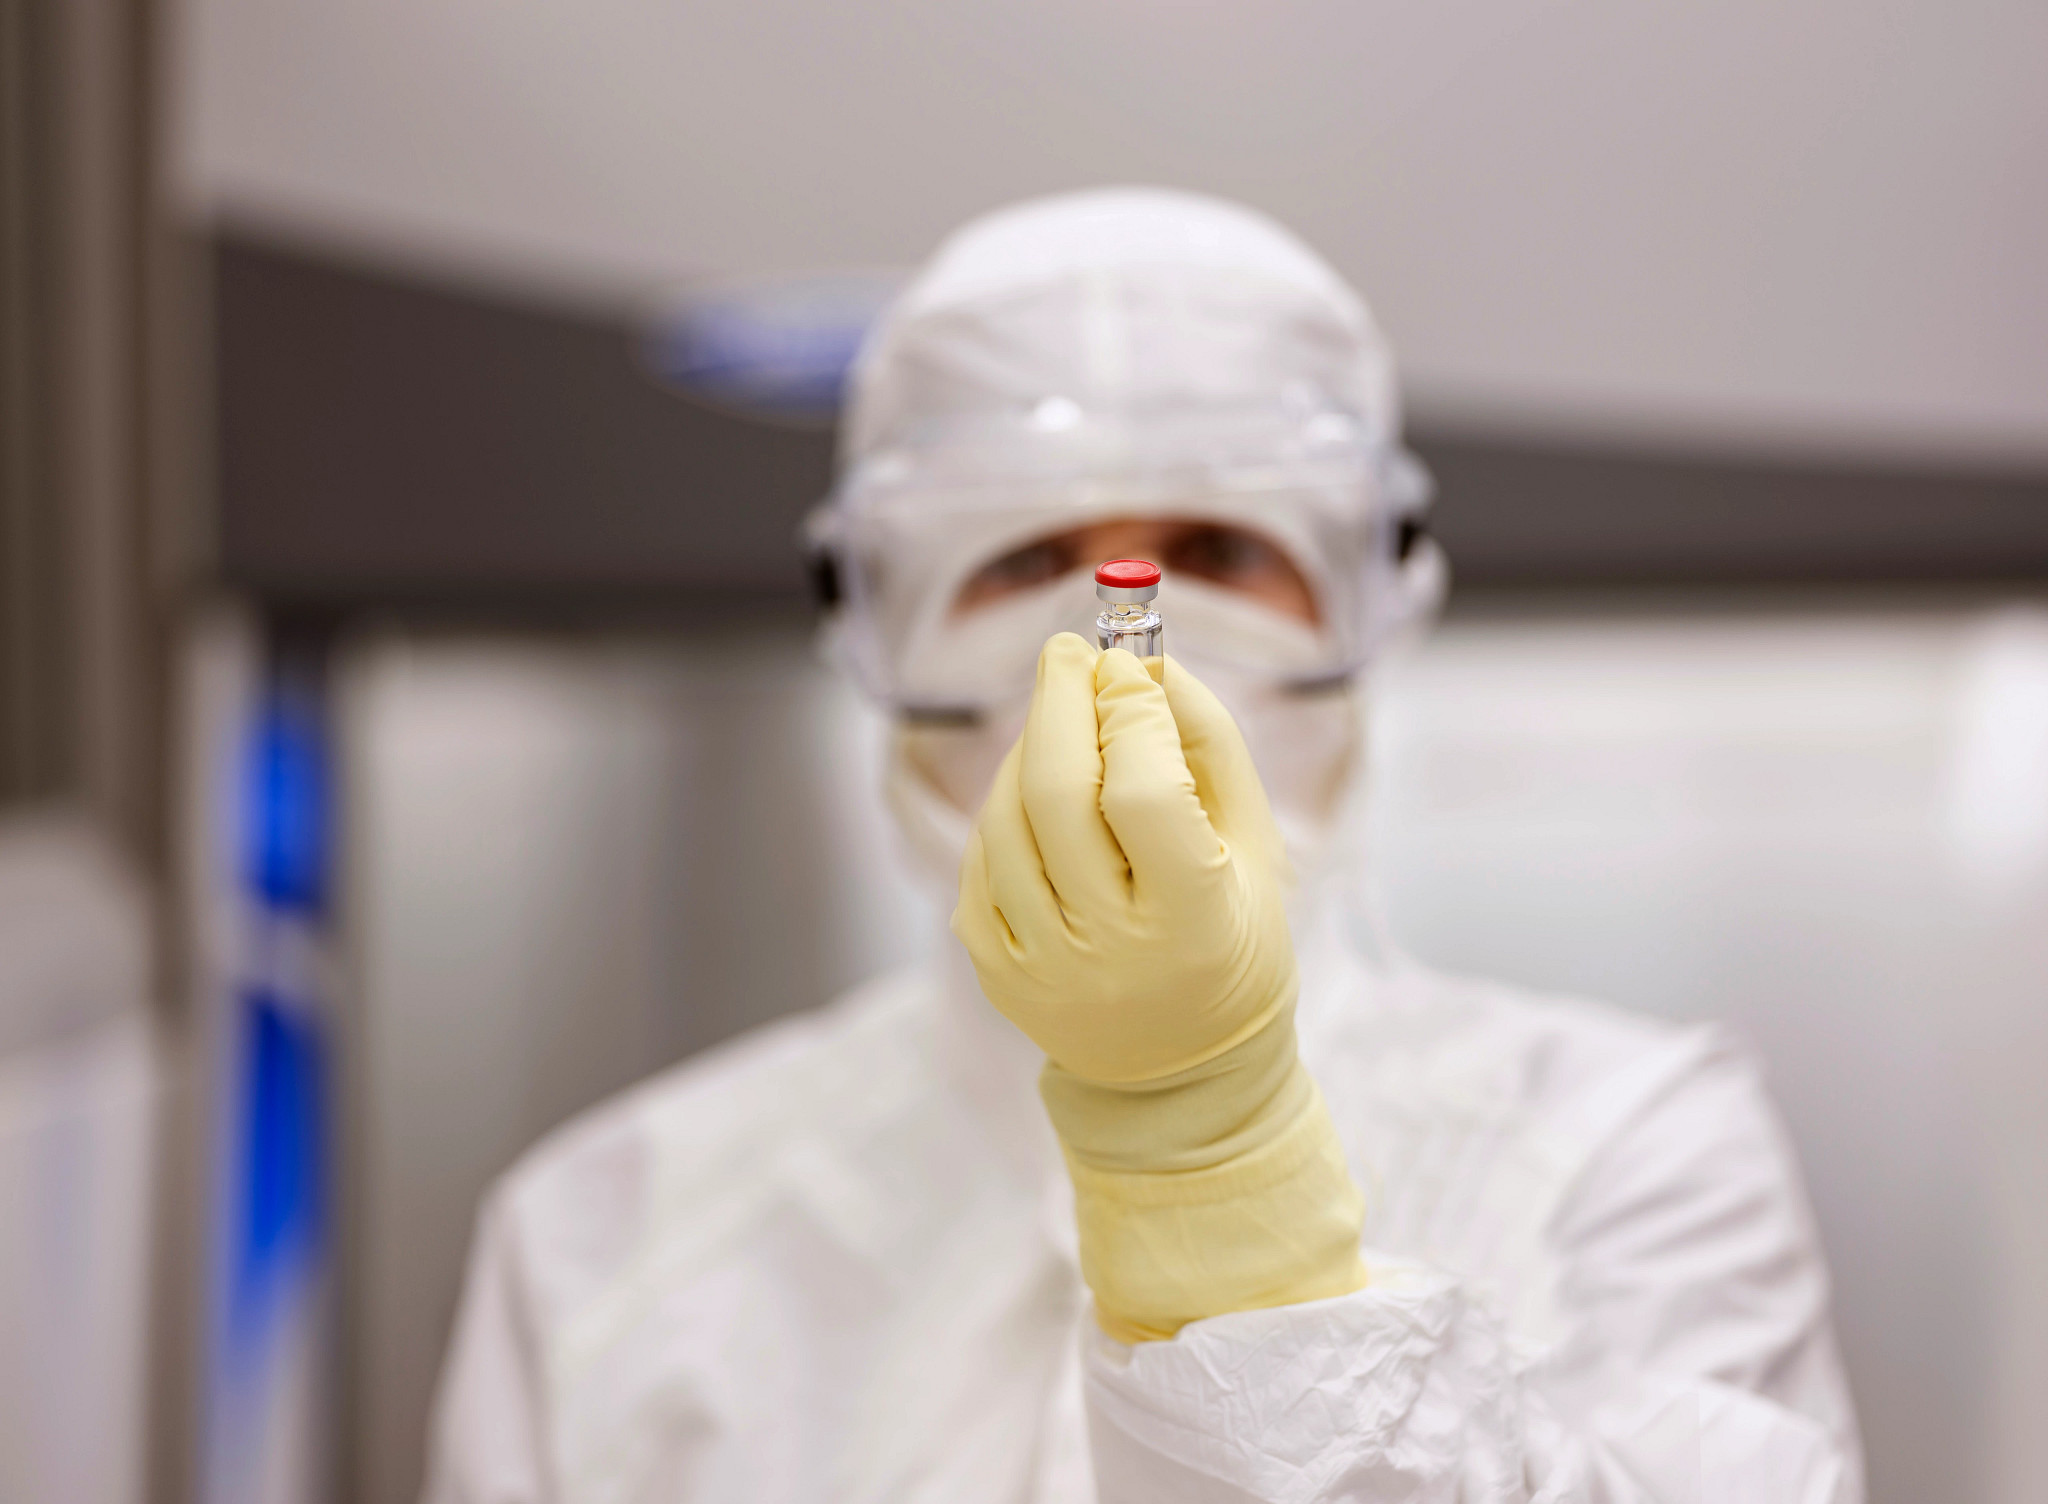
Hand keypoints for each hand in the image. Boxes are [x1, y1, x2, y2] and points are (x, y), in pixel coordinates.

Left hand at [953, 632, 1295, 1083]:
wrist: (1182, 1070)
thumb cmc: (1229, 936)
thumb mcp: (1254, 845)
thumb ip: (1209, 744)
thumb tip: (1147, 664)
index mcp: (1193, 921)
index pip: (1143, 793)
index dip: (1129, 715)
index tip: (1127, 668)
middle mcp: (1109, 950)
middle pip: (1055, 794)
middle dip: (1058, 702)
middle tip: (1069, 654)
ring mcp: (1041, 967)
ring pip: (1005, 820)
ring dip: (1028, 750)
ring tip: (1063, 727)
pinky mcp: (995, 971)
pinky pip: (980, 859)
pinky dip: (1004, 809)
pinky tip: (1039, 798)